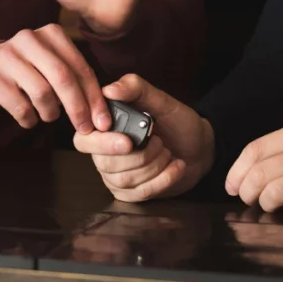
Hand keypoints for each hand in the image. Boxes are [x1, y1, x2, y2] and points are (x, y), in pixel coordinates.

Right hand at [0, 24, 110, 133]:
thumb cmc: (26, 72)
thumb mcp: (50, 64)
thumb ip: (74, 78)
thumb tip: (102, 112)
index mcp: (51, 34)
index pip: (80, 67)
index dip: (94, 96)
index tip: (103, 121)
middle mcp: (29, 39)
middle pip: (63, 78)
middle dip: (78, 108)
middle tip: (85, 129)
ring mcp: (8, 56)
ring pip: (42, 93)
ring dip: (50, 113)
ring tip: (48, 115)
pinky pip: (21, 107)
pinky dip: (30, 119)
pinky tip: (28, 118)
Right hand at [72, 74, 214, 200]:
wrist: (199, 147)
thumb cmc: (176, 121)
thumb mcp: (160, 100)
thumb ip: (134, 88)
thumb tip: (109, 90)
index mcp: (104, 128)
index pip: (83, 140)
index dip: (102, 143)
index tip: (128, 141)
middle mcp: (103, 153)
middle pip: (106, 164)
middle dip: (141, 154)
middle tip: (159, 141)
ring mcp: (115, 176)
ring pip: (124, 180)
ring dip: (154, 165)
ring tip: (167, 152)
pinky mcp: (130, 193)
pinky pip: (140, 193)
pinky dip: (163, 179)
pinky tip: (176, 166)